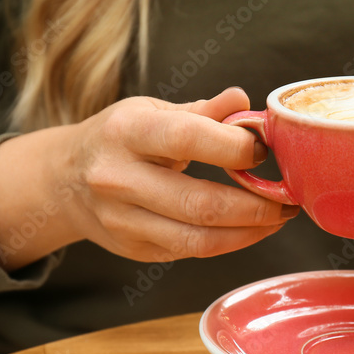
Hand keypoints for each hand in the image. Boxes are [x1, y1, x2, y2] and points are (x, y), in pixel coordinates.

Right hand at [0, 87, 295, 268]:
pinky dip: (230, 242)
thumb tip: (246, 102)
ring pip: (201, 239)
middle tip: (289, 197)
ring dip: (251, 231)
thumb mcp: (152, 111)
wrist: (64, 181)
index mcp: (126, 131)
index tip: (265, 149)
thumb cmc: (120, 139)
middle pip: (202, 203)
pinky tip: (251, 228)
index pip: (190, 139)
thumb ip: (202, 112)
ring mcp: (122, 220)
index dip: (238, 147)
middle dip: (257, 204)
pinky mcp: (134, 249)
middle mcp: (118, 178)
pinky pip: (192, 252)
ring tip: (278, 216)